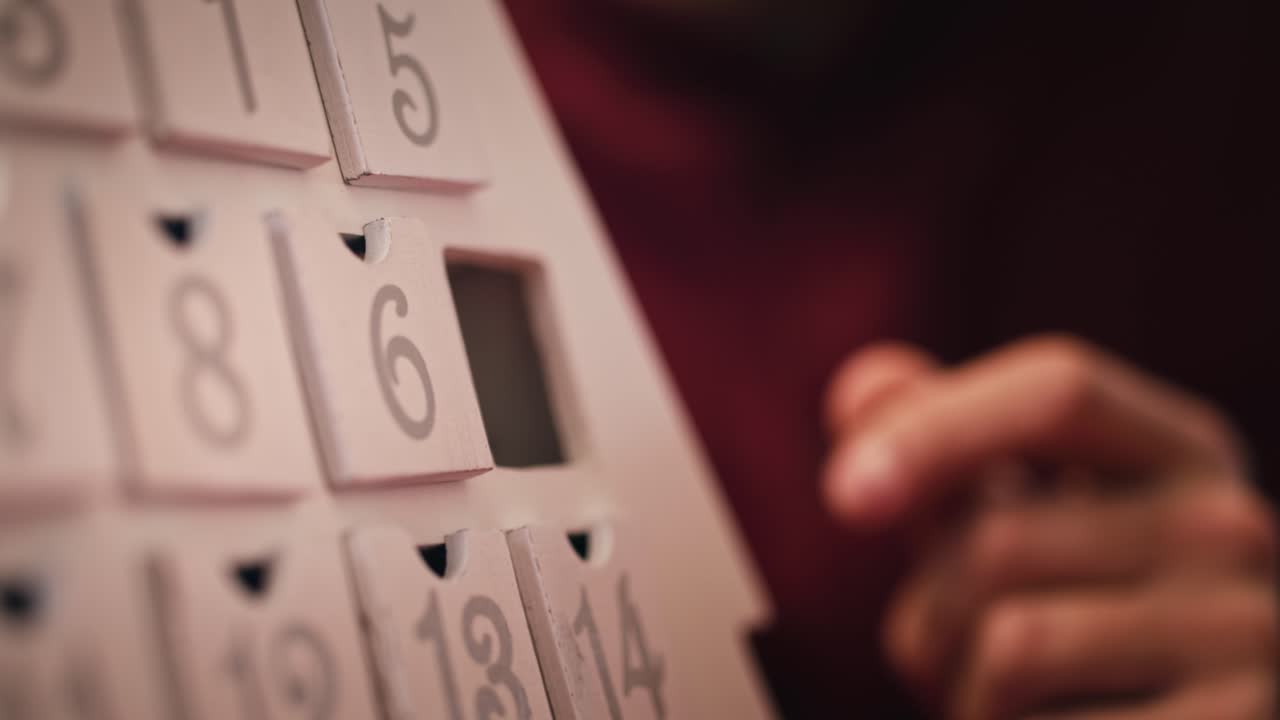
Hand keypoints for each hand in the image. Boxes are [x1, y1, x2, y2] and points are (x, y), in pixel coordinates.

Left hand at [821, 336, 1277, 718]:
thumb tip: (860, 395)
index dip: (935, 429)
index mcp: (1177, 446)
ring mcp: (1247, 635)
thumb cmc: (1065, 612)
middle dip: (925, 615)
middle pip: (999, 538)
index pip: (1057, 390)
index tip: (842, 495)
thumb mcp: (1010, 513)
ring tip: (993, 701)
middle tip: (949, 651)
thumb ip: (940, 444)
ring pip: (1012, 644)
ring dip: (957, 689)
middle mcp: (1230, 526)